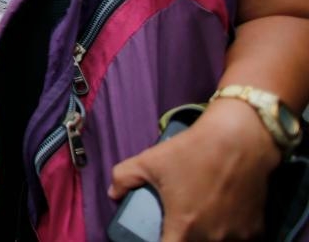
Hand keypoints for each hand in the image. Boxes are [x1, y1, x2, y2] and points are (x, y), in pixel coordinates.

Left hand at [109, 101, 279, 239]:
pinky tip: (222, 220)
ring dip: (206, 238)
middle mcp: (212, 238)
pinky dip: (230, 236)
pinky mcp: (255, 230)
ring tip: (200, 220)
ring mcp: (237, 236)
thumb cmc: (193, 150)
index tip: (159, 236)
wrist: (239, 139)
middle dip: (182, 237)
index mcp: (184, 227)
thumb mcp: (149, 160)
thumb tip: (114, 193)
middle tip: (179, 223)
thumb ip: (123, 178)